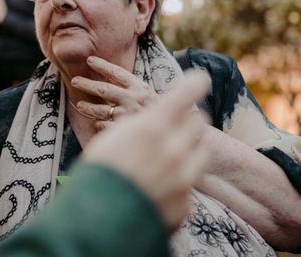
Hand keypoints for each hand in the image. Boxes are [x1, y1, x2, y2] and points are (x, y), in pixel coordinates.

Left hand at [70, 55, 157, 127]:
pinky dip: (99, 124)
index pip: (116, 73)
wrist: (169, 129)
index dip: (102, 65)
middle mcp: (132, 99)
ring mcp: (127, 115)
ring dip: (88, 108)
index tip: (89, 60)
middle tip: (74, 81)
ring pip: (100, 110)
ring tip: (79, 105)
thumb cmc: (154, 109)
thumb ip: (129, 85)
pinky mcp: (123, 130)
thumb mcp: (146, 92)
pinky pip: (104, 126)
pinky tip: (96, 123)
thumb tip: (109, 74)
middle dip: (87, 84)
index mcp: (138, 87)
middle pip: (103, 90)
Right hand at [82, 71, 211, 229]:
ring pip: (201, 151)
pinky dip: (179, 179)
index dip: (195, 83)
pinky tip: (162, 183)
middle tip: (177, 124)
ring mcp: (183, 178)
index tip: (200, 79)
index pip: (186, 92)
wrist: (99, 222)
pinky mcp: (185, 202)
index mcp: (152, 127)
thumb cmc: (99, 173)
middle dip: (188, 120)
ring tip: (172, 153)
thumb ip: (137, 123)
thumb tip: (147, 114)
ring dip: (189, 148)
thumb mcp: (113, 137)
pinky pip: (190, 180)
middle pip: (197, 121)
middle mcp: (173, 149)